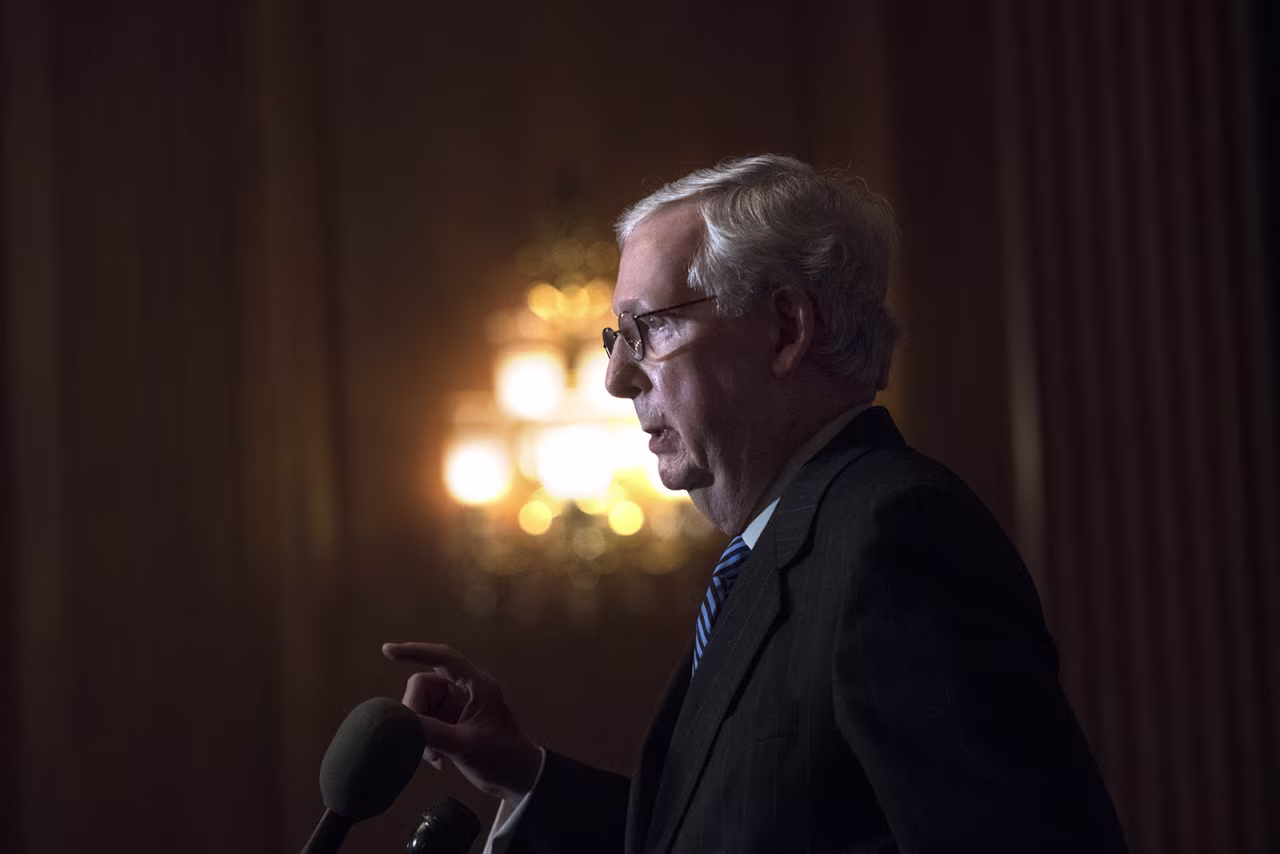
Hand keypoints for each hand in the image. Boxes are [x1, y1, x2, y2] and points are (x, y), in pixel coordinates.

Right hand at [382, 642, 541, 804]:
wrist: (517, 778)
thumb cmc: (502, 757)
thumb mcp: (466, 746)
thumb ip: (433, 733)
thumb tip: (401, 723)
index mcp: (477, 685)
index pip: (443, 657)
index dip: (415, 651)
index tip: (387, 650)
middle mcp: (465, 689)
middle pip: (423, 685)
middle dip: (415, 713)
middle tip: (418, 741)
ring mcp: (456, 705)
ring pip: (420, 705)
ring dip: (419, 731)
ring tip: (434, 757)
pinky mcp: (450, 721)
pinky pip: (424, 721)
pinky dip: (424, 740)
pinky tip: (436, 759)